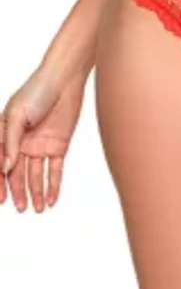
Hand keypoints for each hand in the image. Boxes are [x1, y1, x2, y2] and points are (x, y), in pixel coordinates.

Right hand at [0, 66, 86, 211]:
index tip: (1, 200)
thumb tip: (7, 168)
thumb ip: (11, 142)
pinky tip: (51, 200)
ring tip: (36, 210)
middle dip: (18, 192)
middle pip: (17, 174)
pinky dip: (53, 185)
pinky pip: (55, 170)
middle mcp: (22, 144)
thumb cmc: (37, 90)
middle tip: (21, 209)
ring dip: (36, 193)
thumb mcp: (17, 115)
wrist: (65, 78)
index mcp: (6, 135)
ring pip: (36, 175)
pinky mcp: (59, 145)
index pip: (0, 164)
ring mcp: (40, 145)